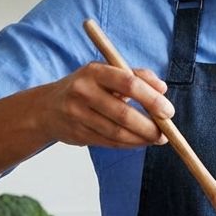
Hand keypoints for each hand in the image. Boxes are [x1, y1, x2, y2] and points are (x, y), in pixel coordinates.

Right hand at [42, 63, 173, 148]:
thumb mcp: (107, 72)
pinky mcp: (77, 134)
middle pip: (124, 114)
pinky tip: (140, 142)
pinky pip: (110, 143)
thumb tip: (163, 88)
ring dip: (142, 139)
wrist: (47, 108)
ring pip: (117, 133)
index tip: (168, 111)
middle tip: (167, 132)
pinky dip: (129, 145)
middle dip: (150, 126)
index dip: (152, 99)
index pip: (129, 83)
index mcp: (95, 71)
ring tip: (157, 139)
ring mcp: (78, 114)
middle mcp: (83, 91)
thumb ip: (136, 76)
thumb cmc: (87, 86)